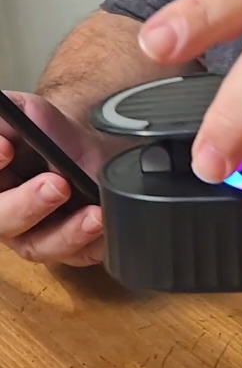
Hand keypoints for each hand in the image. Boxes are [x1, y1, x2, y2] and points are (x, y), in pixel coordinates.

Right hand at [0, 94, 105, 267]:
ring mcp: (33, 235)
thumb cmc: (48, 133)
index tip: (7, 149)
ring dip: (66, 233)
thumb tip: (1, 130)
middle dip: (26, 205)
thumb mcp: (25, 112)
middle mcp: (4, 213)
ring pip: (38, 247)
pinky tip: (105, 225)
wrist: (87, 147)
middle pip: (1, 221)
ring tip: (93, 214)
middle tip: (57, 184)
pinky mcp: (66, 249)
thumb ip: (7, 116)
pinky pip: (77, 255)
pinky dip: (93, 243)